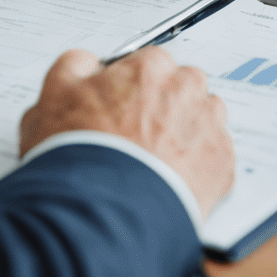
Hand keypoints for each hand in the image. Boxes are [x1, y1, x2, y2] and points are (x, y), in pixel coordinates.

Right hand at [19, 47, 234, 216]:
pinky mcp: (222, 166)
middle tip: (140, 136)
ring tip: (158, 161)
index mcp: (149, 67)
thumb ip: (76, 66)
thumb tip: (86, 63)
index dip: (134, 89)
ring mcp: (208, 127)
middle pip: (182, 88)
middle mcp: (186, 89)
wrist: (104, 213)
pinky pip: (215, 157)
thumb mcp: (54, 95)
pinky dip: (199, 167)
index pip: (150, 65)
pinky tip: (172, 180)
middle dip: (166, 107)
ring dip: (187, 133)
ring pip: (203, 120)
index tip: (125, 108)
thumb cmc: (82, 155)